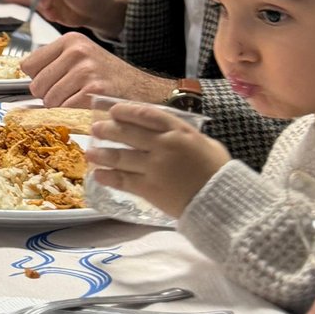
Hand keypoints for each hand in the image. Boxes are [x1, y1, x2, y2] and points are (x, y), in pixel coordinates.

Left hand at [20, 34, 174, 108]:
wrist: (144, 89)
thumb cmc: (110, 76)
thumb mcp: (83, 57)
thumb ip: (54, 62)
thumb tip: (24, 74)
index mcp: (71, 41)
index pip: (28, 65)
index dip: (38, 79)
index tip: (50, 83)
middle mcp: (77, 52)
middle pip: (36, 85)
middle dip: (48, 96)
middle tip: (69, 94)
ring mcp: (86, 72)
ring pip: (49, 100)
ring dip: (60, 107)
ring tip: (79, 100)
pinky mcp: (93, 92)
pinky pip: (65, 110)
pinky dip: (72, 115)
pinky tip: (86, 108)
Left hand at [86, 102, 229, 217]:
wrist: (223, 202)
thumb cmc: (220, 173)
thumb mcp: (208, 145)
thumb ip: (187, 136)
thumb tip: (172, 132)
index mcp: (179, 131)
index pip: (145, 114)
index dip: (126, 111)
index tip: (114, 111)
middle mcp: (163, 145)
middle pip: (127, 133)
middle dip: (108, 130)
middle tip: (96, 129)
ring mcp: (154, 167)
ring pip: (120, 156)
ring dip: (102, 154)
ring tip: (91, 152)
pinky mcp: (149, 188)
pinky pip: (122, 180)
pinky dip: (108, 177)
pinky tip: (99, 175)